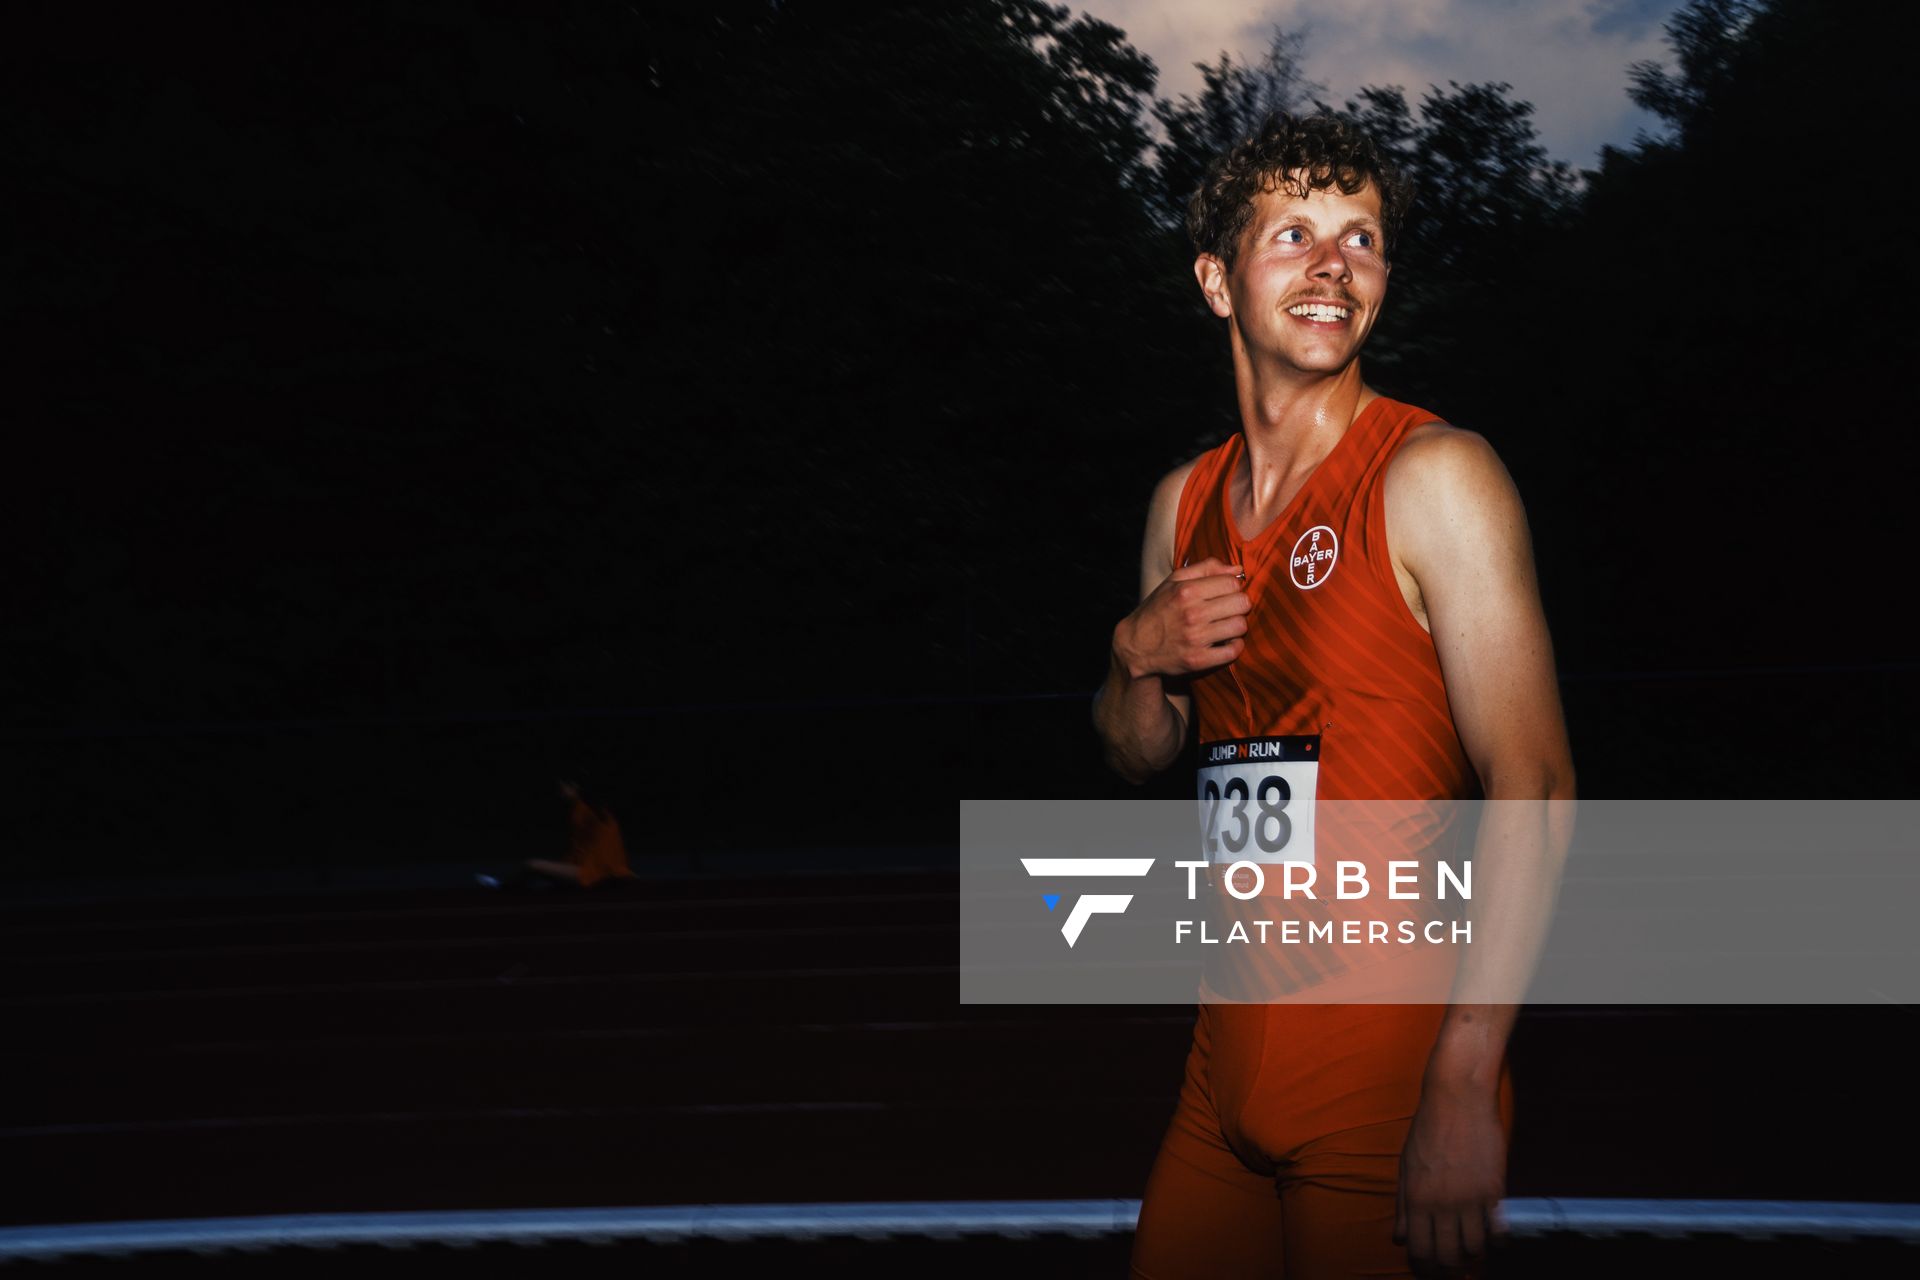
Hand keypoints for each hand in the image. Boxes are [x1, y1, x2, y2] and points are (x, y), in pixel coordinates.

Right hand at [1114, 557, 1249, 679]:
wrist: (1135, 646)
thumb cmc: (1158, 609)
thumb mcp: (1173, 582)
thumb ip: (1206, 568)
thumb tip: (1238, 570)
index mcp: (1187, 591)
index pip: (1233, 584)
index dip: (1233, 587)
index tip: (1225, 594)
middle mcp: (1192, 614)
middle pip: (1242, 603)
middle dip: (1238, 605)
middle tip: (1228, 610)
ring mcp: (1196, 638)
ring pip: (1240, 626)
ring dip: (1236, 626)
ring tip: (1225, 625)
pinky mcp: (1199, 660)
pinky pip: (1234, 651)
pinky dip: (1234, 646)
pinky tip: (1225, 642)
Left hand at [1394, 1081, 1507, 1277]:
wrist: (1457, 1099)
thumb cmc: (1427, 1130)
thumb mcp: (1406, 1166)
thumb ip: (1404, 1206)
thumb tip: (1400, 1239)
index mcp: (1417, 1199)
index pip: (1419, 1251)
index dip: (1425, 1268)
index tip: (1431, 1272)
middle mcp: (1442, 1204)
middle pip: (1447, 1257)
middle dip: (1450, 1270)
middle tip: (1455, 1270)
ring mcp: (1470, 1199)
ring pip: (1475, 1249)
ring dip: (1474, 1255)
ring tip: (1473, 1251)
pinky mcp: (1495, 1190)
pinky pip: (1499, 1231)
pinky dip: (1497, 1240)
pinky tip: (1493, 1234)